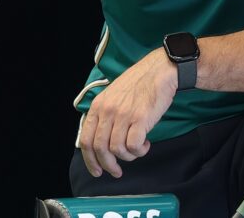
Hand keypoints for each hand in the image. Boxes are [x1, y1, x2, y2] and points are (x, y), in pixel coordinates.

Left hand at [79, 49, 177, 178]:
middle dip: (108, 165)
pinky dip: (139, 151)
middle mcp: (107, 111)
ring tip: (137, 149)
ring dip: (128, 157)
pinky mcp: (140, 119)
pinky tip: (145, 144)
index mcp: (97, 106)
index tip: (97, 170)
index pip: (86, 139)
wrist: (158, 71)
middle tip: (117, 171)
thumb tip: (102, 142)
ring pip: (117, 150)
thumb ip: (105, 116)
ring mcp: (123, 115)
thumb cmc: (138, 84)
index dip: (90, 160)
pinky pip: (133, 146)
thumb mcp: (112, 96)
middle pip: (100, 149)